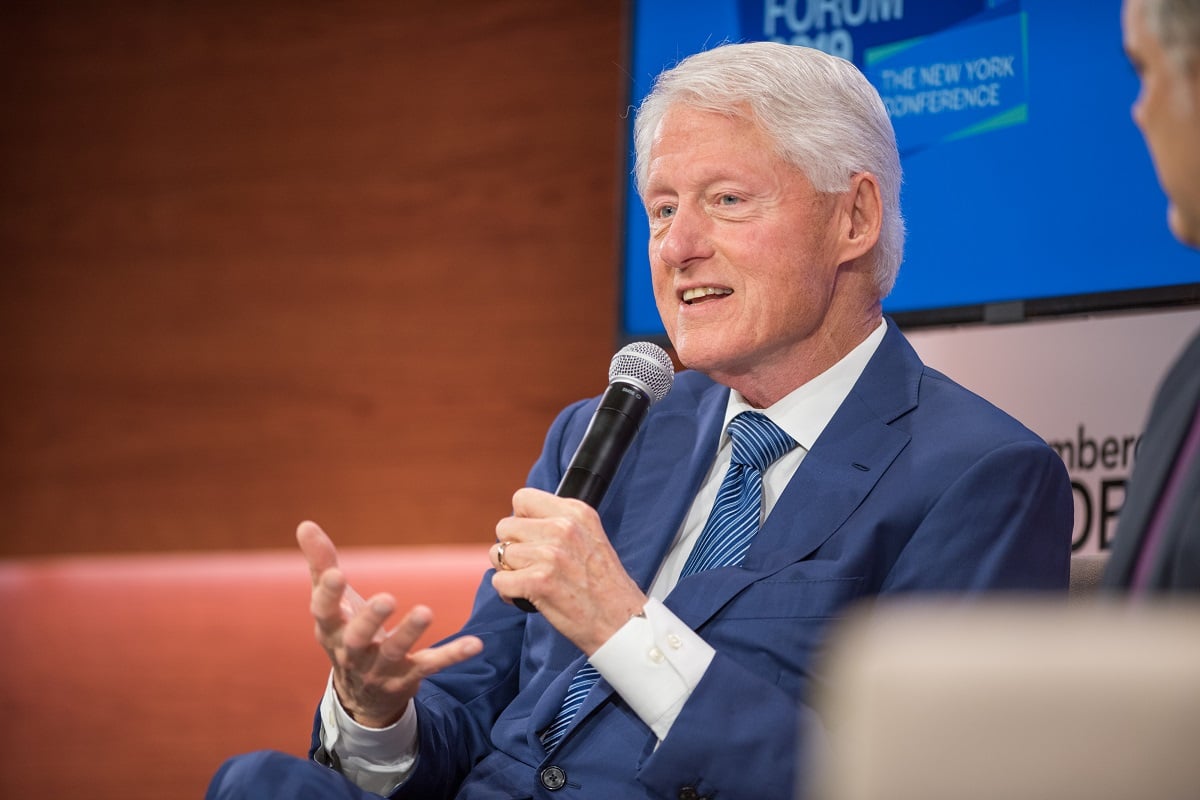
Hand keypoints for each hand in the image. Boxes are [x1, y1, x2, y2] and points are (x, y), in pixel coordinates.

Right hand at [297, 521, 482, 727]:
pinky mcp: (408, 676)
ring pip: (395, 651)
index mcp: (331, 630)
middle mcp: (353, 652)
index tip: (335, 573)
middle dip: (370, 619)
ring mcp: (381, 667)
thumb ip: (320, 564)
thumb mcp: (332, 605)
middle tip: (387, 598)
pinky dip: (452, 655)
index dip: (327, 594)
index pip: (324, 612)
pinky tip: (475, 643)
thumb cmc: (345, 634)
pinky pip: (431, 665)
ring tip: (425, 611)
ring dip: (409, 632)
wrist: (361, 696)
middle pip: (357, 638)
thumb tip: (305, 524)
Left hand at [490, 488, 647, 654]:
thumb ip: (559, 523)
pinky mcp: (538, 581)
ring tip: (530, 581)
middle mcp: (562, 528)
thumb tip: (521, 521)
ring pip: (498, 553)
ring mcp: (549, 554)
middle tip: (530, 564)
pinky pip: (499, 580)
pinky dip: (508, 592)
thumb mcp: (590, 536)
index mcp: (575, 512)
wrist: (621, 621)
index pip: (522, 498)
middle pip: (505, 526)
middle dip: (512, 547)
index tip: (530, 537)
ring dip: (509, 570)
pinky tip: (526, 596)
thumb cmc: (605, 585)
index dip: (520, 520)